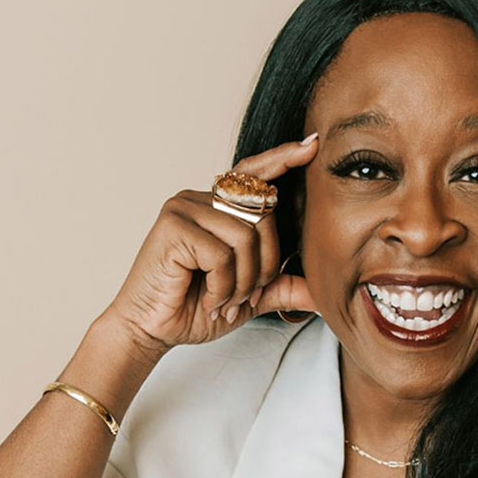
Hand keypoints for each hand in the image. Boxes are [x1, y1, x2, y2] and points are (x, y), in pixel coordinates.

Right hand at [103, 135, 318, 354]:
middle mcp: (202, 199)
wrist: (152, 331)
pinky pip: (221, 254)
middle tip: (245, 297)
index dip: (283, 159)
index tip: (313, 146)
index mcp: (220, 208)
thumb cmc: (195, 309)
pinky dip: (223, 286)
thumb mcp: (251, 297)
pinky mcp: (173, 225)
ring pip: (245, 237)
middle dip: (265, 266)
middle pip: (264, 215)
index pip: (256, 174)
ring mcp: (185, 207)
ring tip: (226, 301)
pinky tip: (210, 300)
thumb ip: (284, 287)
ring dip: (243, 281)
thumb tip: (324, 293)